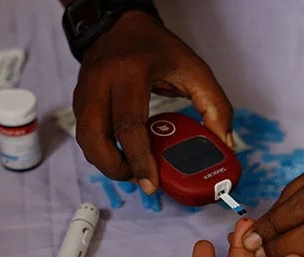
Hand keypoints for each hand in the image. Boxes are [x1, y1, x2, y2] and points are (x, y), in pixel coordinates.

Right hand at [73, 11, 232, 193]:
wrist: (122, 26)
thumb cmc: (159, 48)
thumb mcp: (195, 70)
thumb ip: (216, 106)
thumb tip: (225, 143)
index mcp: (130, 72)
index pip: (128, 125)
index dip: (140, 160)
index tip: (153, 183)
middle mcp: (101, 80)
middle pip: (95, 138)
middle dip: (116, 168)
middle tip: (141, 180)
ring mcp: (85, 90)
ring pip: (85, 140)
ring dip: (107, 162)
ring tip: (134, 170)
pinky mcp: (79, 99)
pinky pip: (85, 133)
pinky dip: (102, 150)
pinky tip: (124, 155)